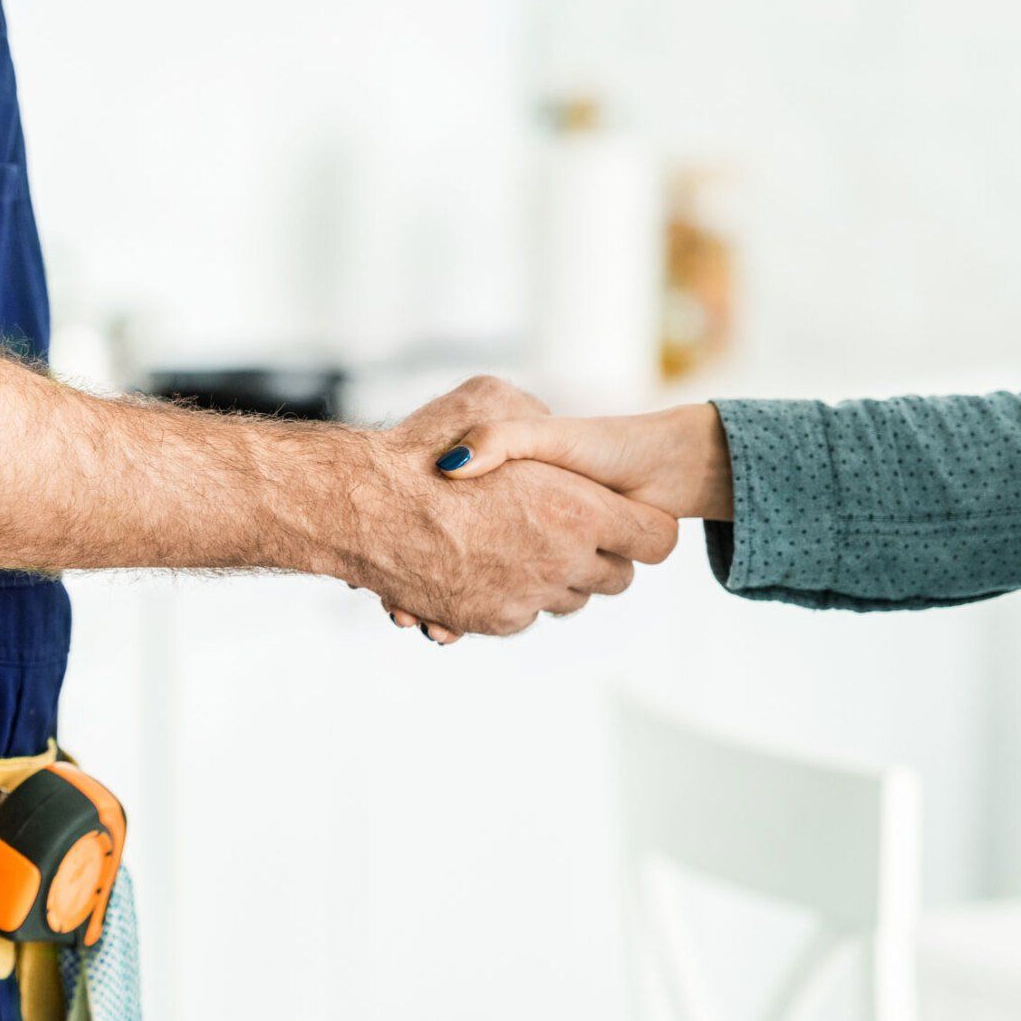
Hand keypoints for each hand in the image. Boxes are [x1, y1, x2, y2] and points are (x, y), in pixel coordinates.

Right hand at [348, 376, 678, 639]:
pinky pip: (524, 615)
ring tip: (522, 544)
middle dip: (600, 556)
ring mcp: (527, 597)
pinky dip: (512, 594)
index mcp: (579, 510)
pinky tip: (485, 563)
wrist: (364, 508)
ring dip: (556, 577)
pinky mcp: (493, 621)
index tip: (623, 517)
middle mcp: (562, 561)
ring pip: (569, 601)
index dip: (643, 527)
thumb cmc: (424, 448)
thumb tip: (547, 428)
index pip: (655, 539)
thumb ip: (532, 416)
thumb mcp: (490, 399)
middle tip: (570, 528)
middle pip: (617, 579)